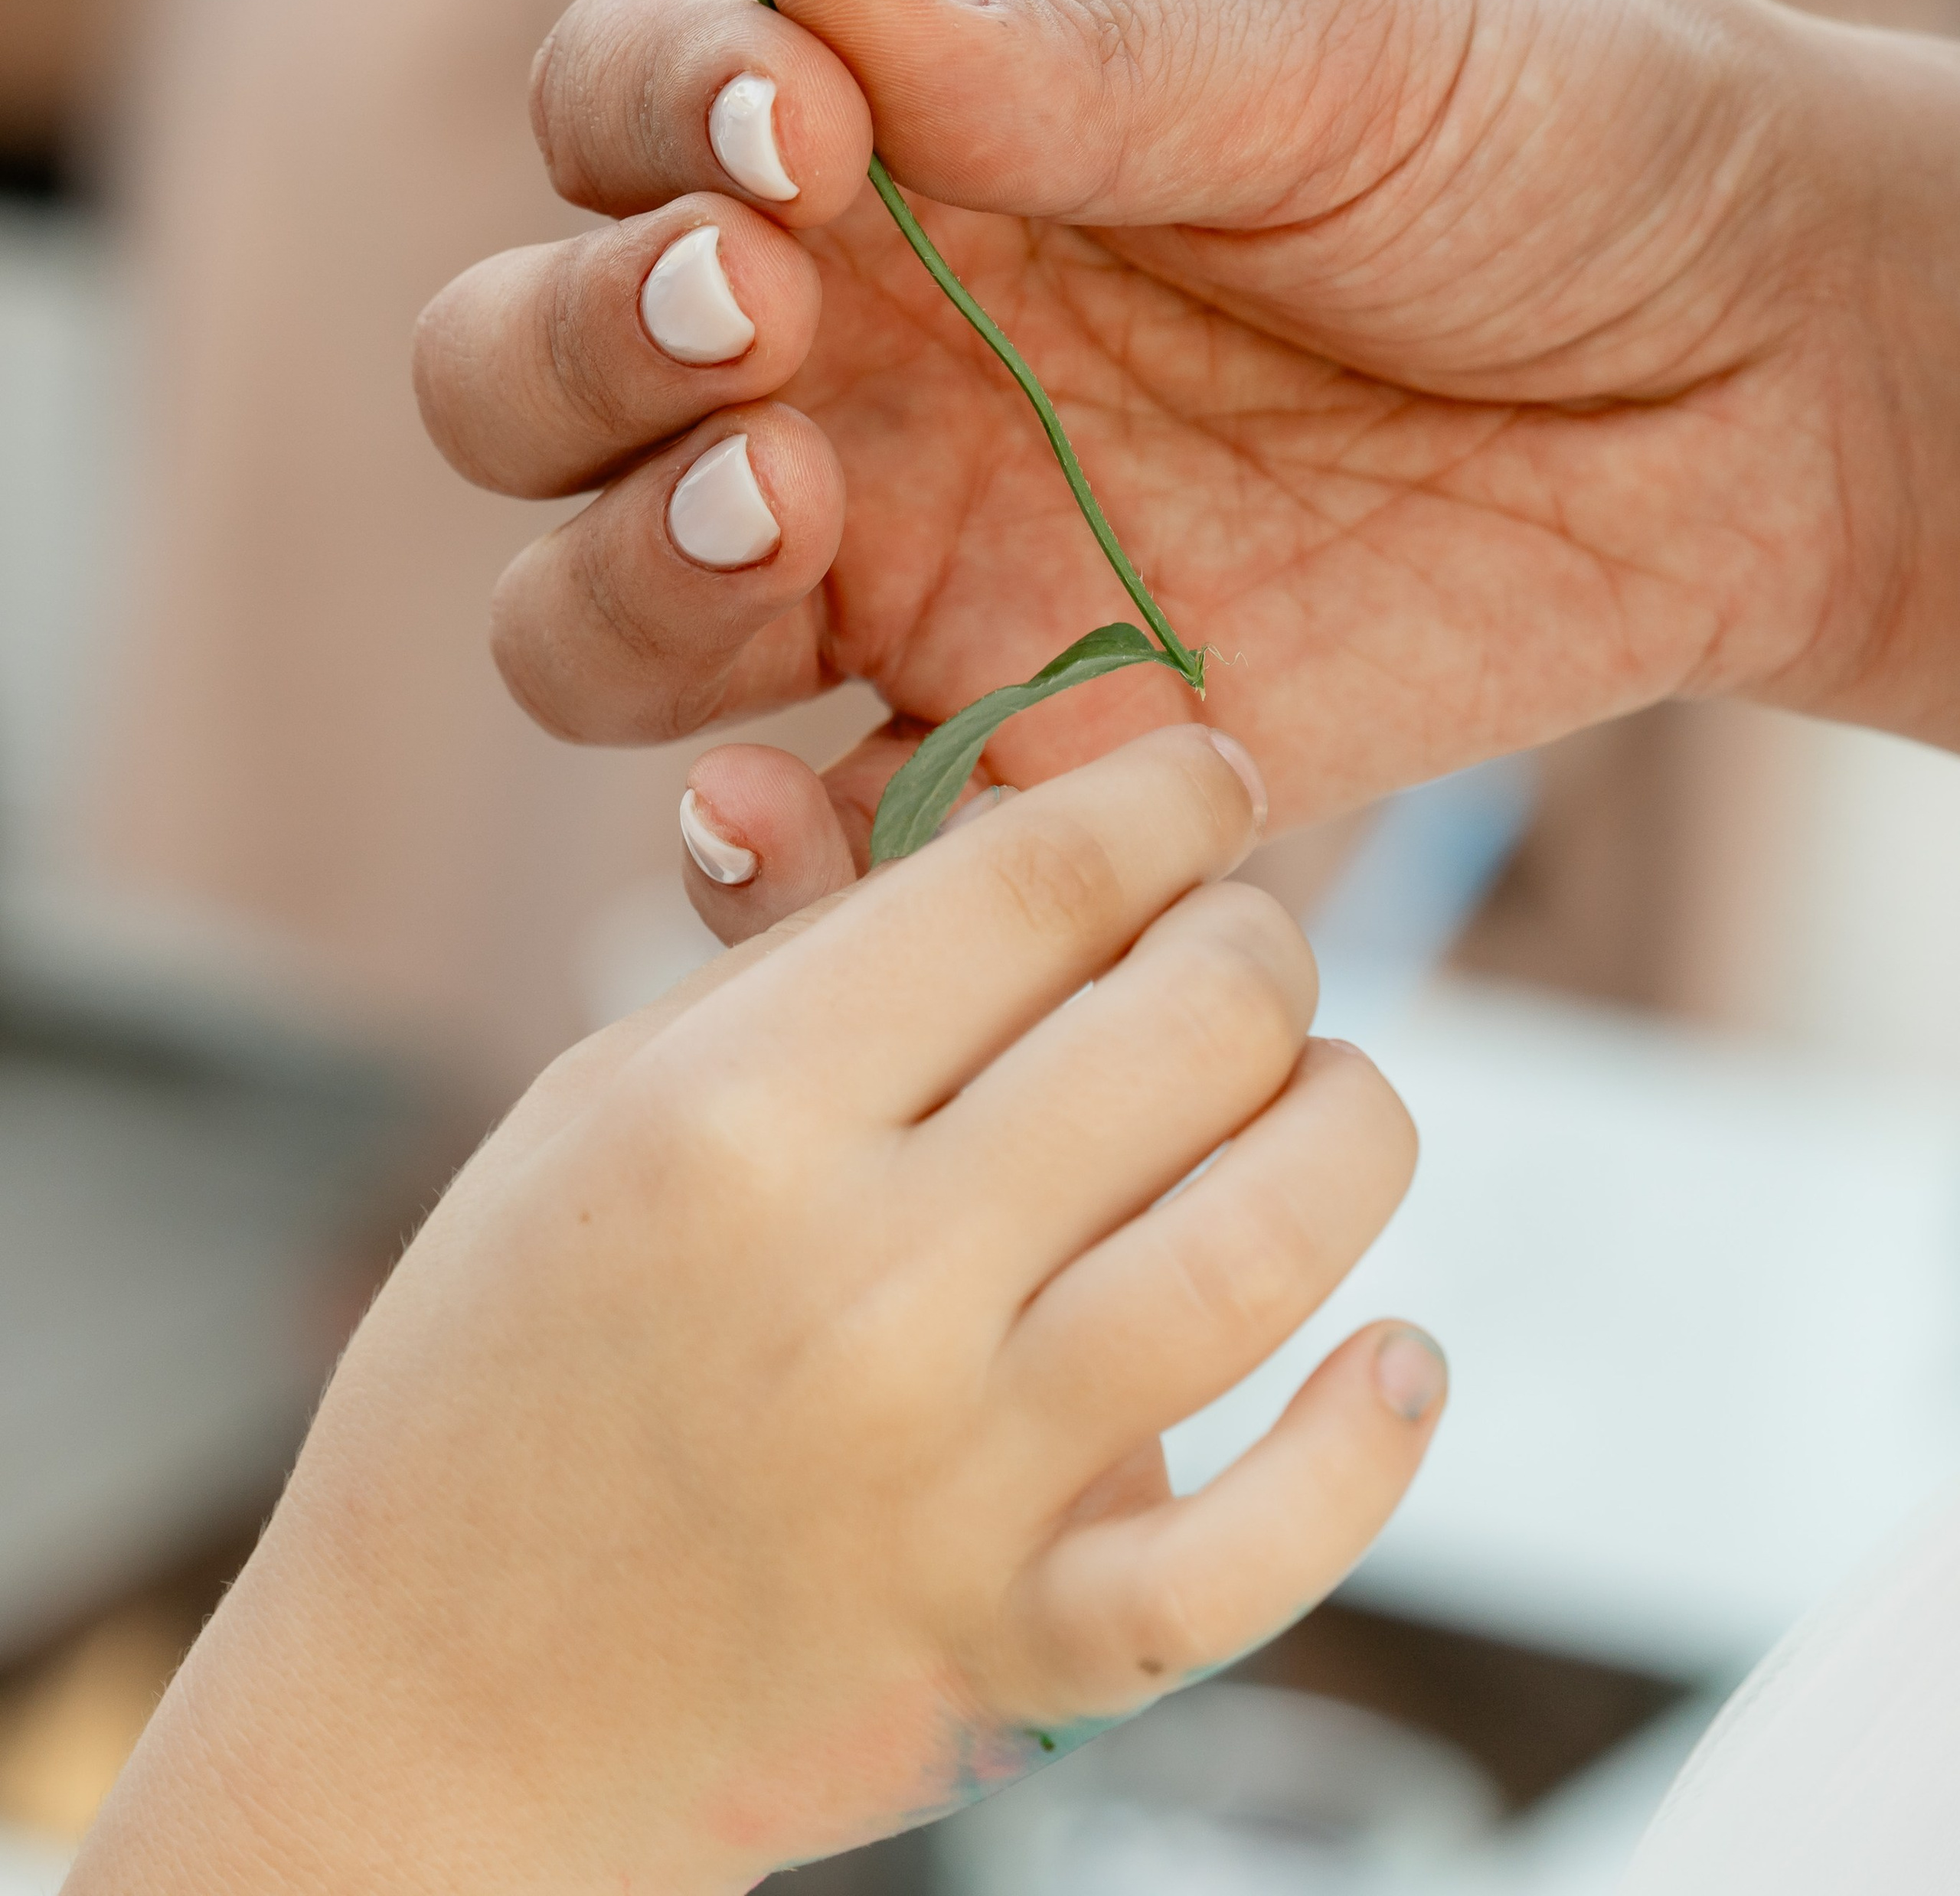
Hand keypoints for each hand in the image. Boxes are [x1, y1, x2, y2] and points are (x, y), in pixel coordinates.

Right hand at [70, 732, 1439, 1893]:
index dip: (1158, 796)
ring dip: (1344, 1131)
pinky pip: (1258, 1555)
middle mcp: (859, 1284)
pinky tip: (1393, 1358)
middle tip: (1233, 948)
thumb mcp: (599, 1105)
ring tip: (1316, 1100)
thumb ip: (776, 945)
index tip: (1201, 779)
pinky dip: (1363, 1447)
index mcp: (732, 1118)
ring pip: (1265, 1246)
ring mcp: (945, 1480)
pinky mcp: (1009, 1647)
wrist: (434, 1698)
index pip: (1032, 882)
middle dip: (1255, 946)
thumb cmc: (509, 1358)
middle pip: (1187, 1028)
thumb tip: (869, 768)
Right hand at [415, 0, 1959, 913]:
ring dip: (627, 580)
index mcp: (904, 136)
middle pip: (529, 377)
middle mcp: (861, 349)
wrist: (1765, 384)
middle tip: (761, 326)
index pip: (626, 105)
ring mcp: (919, 563)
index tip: (786, 123)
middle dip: (577, 357)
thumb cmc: (1565, 151)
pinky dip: (747, 856)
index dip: (638, 112)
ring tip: (800, 520)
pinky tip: (778, 817)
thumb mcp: (1353, 60)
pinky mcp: (1021, 752)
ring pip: (604, 612)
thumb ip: (1090, 52)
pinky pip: (805, 841)